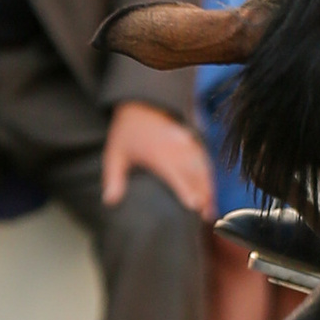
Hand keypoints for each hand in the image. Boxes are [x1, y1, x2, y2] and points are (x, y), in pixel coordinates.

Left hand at [101, 100, 211, 221]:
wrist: (141, 102)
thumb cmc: (127, 132)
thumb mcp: (115, 153)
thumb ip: (113, 178)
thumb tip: (109, 203)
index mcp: (160, 155)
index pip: (177, 176)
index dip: (187, 192)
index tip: (195, 208)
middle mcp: (177, 149)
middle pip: (195, 175)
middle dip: (203, 195)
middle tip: (206, 217)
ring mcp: (187, 143)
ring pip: (203, 168)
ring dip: (208, 188)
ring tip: (210, 210)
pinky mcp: (192, 141)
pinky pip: (204, 160)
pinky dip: (208, 176)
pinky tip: (209, 191)